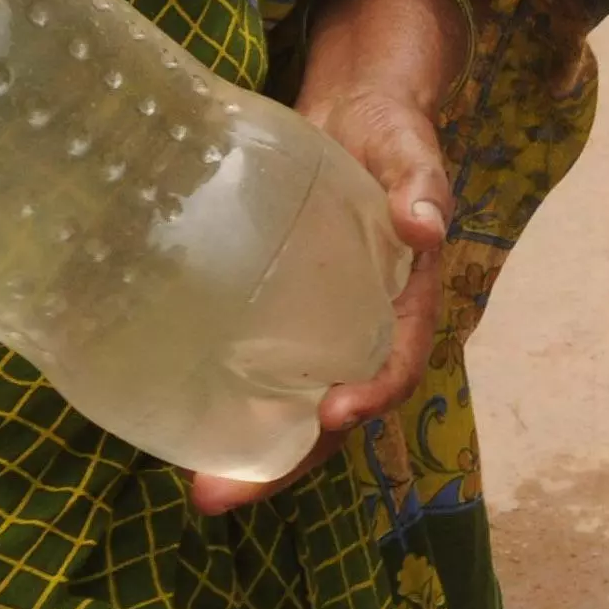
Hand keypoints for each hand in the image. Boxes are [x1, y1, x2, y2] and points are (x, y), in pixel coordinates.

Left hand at [183, 78, 451, 515]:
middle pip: (333, 415)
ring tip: (201, 489)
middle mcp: (365, 330)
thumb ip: (420, 184)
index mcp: (407, 302)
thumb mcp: (410, 152)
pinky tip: (183, 426)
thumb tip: (424, 221)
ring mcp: (321, 329)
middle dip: (286, 465)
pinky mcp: (281, 314)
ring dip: (254, 458)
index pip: (397, 363)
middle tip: (219, 496)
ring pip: (294, 409)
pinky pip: (263, 372)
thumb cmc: (392, 134)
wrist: (354, 113)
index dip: (371, 395)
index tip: (336, 415)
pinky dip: (232, 407)